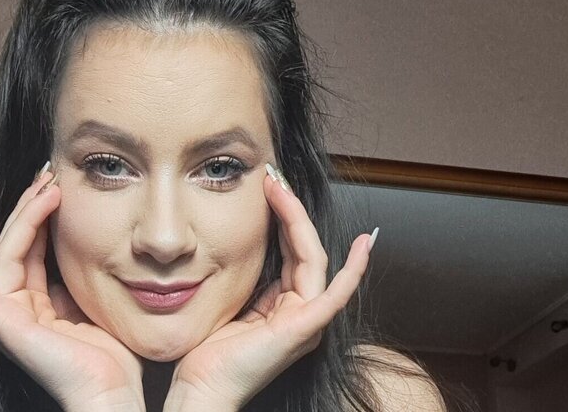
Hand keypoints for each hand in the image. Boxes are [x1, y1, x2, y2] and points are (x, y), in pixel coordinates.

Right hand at [0, 170, 144, 411]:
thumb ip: (82, 276)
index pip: (35, 247)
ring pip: (6, 252)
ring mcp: (7, 315)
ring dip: (23, 215)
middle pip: (19, 244)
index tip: (58, 182)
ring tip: (44, 186)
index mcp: (39, 303)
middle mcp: (18, 307)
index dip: (43, 213)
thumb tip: (90, 242)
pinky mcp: (3, 324)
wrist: (112, 395)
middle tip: (50, 172)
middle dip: (32, 205)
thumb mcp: (95, 302)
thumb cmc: (112, 357)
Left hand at [165, 170, 375, 410]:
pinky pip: (336, 294)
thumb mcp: (230, 302)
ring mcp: (307, 320)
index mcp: (285, 306)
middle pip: (305, 249)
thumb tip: (239, 243)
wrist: (202, 389)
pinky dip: (354, 268)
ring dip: (299, 220)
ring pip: (314, 259)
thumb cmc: (208, 354)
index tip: (268, 186)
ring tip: (281, 188)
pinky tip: (365, 243)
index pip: (291, 251)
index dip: (283, 217)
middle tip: (272, 176)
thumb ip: (247, 279)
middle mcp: (302, 312)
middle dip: (290, 210)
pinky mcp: (305, 328)